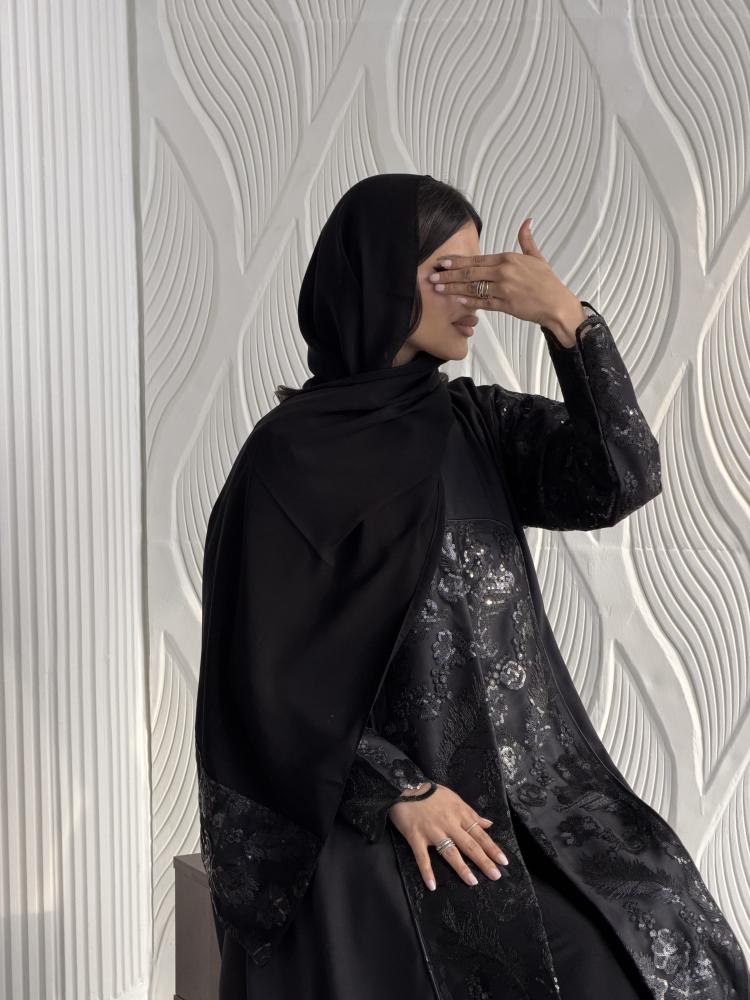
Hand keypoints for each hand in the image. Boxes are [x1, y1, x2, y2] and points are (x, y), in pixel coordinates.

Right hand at [388, 782, 508, 891]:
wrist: (404, 786)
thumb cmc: (430, 793)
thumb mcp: (454, 798)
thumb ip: (471, 813)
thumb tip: (488, 823)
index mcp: (459, 813)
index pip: (479, 833)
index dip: (492, 848)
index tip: (503, 861)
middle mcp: (448, 823)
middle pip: (469, 844)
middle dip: (484, 861)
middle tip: (495, 876)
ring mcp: (432, 831)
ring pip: (450, 852)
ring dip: (462, 868)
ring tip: (473, 882)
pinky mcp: (416, 837)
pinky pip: (422, 857)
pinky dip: (426, 871)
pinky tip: (432, 885)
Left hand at [427, 217, 584, 338]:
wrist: (556, 304)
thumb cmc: (547, 282)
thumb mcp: (536, 257)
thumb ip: (526, 239)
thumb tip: (527, 222)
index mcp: (508, 258)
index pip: (476, 259)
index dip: (456, 261)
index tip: (442, 262)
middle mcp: (503, 272)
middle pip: (469, 273)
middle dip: (448, 274)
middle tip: (432, 277)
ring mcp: (503, 289)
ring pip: (472, 288)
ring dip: (453, 288)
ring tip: (438, 289)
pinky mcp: (505, 305)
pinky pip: (482, 302)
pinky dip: (468, 301)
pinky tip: (456, 300)